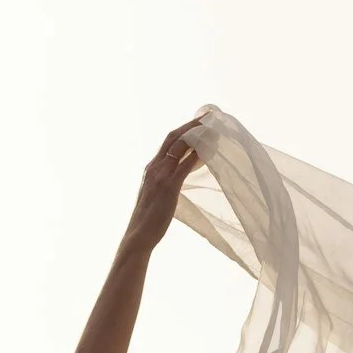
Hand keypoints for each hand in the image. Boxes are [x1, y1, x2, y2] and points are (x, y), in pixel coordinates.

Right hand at [123, 120, 203, 251]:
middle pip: (174, 137)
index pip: (168, 142)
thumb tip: (179, 179)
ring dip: (197, 135)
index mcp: (150, 168)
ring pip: (180, 146)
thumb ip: (165, 184)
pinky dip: (198, 155)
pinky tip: (210, 150)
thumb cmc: (148, 221)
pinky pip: (185, 165)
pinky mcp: (169, 186)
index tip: (197, 121)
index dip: (183, 129)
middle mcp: (154, 167)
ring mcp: (160, 175)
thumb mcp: (156, 196)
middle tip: (208, 116)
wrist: (138, 235)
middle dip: (191, 125)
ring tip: (213, 128)